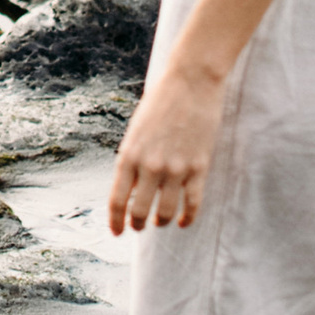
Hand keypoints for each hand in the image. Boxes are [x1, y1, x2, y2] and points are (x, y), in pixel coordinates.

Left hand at [108, 57, 228, 234]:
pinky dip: (187, 217)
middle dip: (137, 223)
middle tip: (138, 227)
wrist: (190, 82)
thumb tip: (132, 190)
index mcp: (129, 154)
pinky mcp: (198, 167)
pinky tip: (183, 221)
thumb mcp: (136, 132)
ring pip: (166, 212)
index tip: (117, 232)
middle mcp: (149, 166)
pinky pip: (192, 203)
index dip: (116, 221)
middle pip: (140, 211)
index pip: (117, 200)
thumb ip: (133, 160)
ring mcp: (175, 168)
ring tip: (160, 223)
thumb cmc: (160, 103)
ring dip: (161, 222)